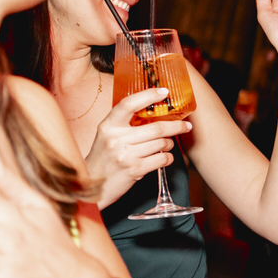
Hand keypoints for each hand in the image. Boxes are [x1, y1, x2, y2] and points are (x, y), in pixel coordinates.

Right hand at [87, 87, 191, 208]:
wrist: (92, 186)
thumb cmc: (103, 157)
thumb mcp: (107, 135)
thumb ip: (124, 124)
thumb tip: (153, 110)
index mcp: (108, 126)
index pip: (128, 104)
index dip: (148, 95)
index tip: (164, 92)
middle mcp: (116, 139)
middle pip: (156, 128)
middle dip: (176, 126)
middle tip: (186, 125)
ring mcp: (126, 155)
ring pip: (161, 143)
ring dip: (169, 144)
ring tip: (167, 144)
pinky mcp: (135, 170)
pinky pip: (161, 159)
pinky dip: (167, 157)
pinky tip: (164, 157)